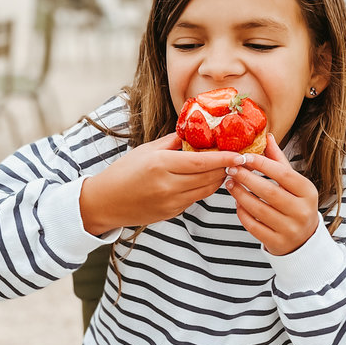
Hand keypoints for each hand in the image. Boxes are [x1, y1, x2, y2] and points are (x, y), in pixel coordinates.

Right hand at [80, 134, 239, 233]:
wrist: (105, 202)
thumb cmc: (124, 171)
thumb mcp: (146, 150)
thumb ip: (173, 142)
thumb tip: (195, 132)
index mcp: (161, 165)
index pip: (201, 162)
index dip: (224, 158)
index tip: (240, 154)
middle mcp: (167, 185)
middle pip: (208, 177)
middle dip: (226, 168)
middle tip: (238, 158)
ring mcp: (170, 202)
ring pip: (206, 190)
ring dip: (218, 179)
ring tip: (225, 168)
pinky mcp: (172, 212)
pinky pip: (195, 199)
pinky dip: (204, 188)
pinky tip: (206, 179)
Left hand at [225, 134, 319, 254]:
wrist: (304, 241)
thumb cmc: (296, 205)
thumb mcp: (294, 184)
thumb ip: (279, 162)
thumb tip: (268, 137)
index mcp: (308, 192)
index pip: (282, 174)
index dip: (261, 164)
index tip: (245, 156)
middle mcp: (302, 211)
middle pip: (269, 191)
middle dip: (246, 178)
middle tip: (231, 169)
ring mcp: (290, 229)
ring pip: (258, 209)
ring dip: (240, 194)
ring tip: (230, 183)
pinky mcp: (277, 243)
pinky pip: (253, 225)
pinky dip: (242, 213)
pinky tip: (237, 202)